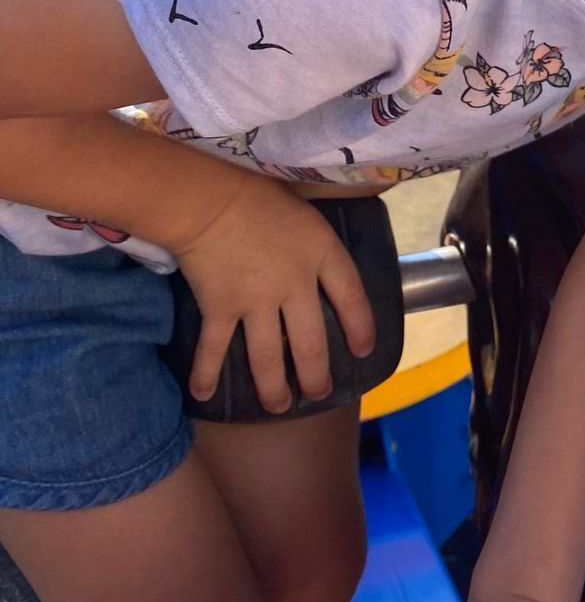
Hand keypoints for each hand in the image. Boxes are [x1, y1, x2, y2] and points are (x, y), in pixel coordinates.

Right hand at [174, 175, 375, 410]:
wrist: (210, 198)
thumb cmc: (260, 196)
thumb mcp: (307, 214)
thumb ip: (319, 244)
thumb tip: (326, 266)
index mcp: (322, 254)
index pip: (354, 297)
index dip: (362, 327)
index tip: (364, 351)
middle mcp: (294, 285)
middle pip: (312, 342)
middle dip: (316, 375)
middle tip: (318, 394)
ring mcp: (256, 301)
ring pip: (268, 358)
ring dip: (273, 388)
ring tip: (278, 406)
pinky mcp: (220, 307)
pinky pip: (214, 349)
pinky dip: (206, 375)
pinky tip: (204, 395)